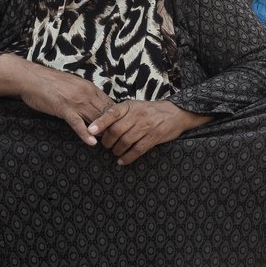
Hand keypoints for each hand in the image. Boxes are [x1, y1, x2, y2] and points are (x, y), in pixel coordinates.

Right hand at [17, 64, 115, 145]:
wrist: (32, 78)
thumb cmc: (51, 82)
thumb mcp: (75, 85)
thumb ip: (86, 94)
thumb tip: (95, 104)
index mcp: (91, 88)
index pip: (110, 104)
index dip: (116, 118)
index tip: (119, 127)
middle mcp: (87, 94)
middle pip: (106, 113)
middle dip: (113, 127)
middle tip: (117, 140)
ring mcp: (76, 102)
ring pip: (96, 119)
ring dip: (103, 133)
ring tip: (109, 145)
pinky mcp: (64, 109)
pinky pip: (78, 124)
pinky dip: (85, 134)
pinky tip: (92, 143)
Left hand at [86, 100, 212, 164]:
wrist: (175, 113)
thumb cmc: (150, 111)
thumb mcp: (135, 107)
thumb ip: (120, 115)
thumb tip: (99, 128)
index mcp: (130, 106)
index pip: (112, 113)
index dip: (100, 123)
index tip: (90, 131)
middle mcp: (137, 115)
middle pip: (116, 130)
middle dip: (107, 141)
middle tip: (105, 146)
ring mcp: (147, 126)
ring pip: (126, 141)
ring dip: (117, 150)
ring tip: (115, 152)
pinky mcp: (154, 137)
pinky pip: (138, 149)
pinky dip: (128, 157)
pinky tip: (122, 160)